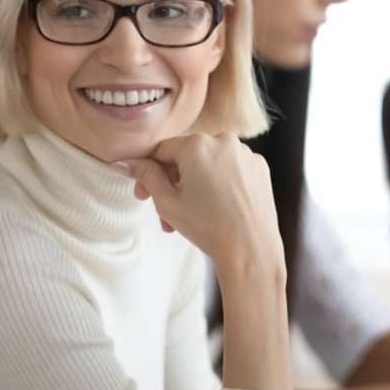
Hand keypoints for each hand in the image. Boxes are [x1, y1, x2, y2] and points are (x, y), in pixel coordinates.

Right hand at [124, 133, 283, 273]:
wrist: (251, 249)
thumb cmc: (208, 227)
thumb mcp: (167, 202)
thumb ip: (147, 176)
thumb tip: (130, 163)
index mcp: (197, 144)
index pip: (161, 150)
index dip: (149, 172)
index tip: (144, 192)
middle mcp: (223, 141)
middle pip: (186, 157)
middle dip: (173, 183)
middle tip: (165, 211)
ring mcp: (245, 153)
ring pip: (209, 164)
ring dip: (195, 185)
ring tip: (190, 216)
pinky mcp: (259, 167)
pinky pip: (231, 169)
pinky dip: (220, 184)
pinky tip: (216, 207)